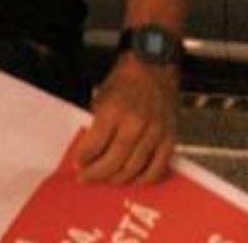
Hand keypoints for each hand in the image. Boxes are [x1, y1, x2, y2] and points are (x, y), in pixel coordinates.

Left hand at [70, 55, 179, 184]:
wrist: (155, 68)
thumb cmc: (126, 80)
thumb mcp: (101, 97)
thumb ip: (97, 124)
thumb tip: (88, 149)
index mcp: (114, 111)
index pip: (95, 145)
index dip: (84, 159)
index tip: (78, 165)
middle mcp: (135, 123)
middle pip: (114, 161)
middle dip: (96, 174)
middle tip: (86, 178)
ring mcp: (155, 133)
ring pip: (134, 168)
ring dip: (117, 179)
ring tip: (106, 179)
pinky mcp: (169, 138)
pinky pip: (158, 167)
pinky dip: (144, 178)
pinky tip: (133, 179)